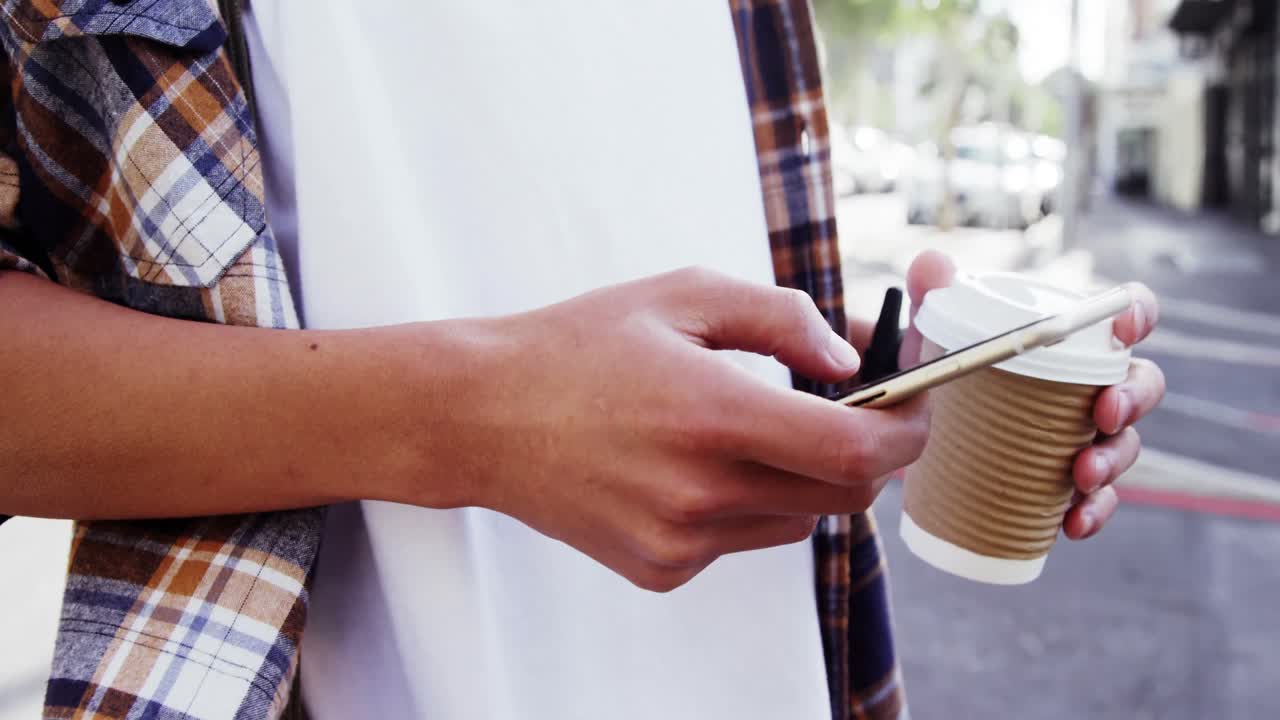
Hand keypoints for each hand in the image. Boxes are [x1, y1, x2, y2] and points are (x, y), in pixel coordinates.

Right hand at [433, 267, 929, 591]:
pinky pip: (743, 542)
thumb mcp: (681, 296)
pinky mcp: (660, 568)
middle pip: (844, 496)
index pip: (856, 450)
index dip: (907, 432)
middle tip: (847, 409)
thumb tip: (849, 359)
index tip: (916, 407)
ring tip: (744, 429)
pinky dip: (747, 505)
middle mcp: (700, 491)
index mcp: (711, 413)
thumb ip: (781, 317)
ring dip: (803, 478)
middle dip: (865, 452)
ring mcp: (679, 541)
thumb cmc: (576, 346)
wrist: (482, 416)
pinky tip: (690, 465)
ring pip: (799, 522)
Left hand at [857, 250, 1165, 541]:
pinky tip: (1072, 523)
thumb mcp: (932, 336)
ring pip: (1124, 445)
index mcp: (1070, 340)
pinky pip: (1097, 498)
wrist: (921, 436)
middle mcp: (1090, 385)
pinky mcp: (1067, 482)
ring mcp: (1084, 436)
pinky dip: (1091, 511)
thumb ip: (932, 295)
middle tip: (1104, 415)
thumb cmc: (944, 372)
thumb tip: (932, 265)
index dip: (1136, 314)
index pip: (1123, 314)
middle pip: (1141, 385)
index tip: (1123, 333)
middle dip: (1133, 401)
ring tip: (1079, 475)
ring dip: (1112, 461)